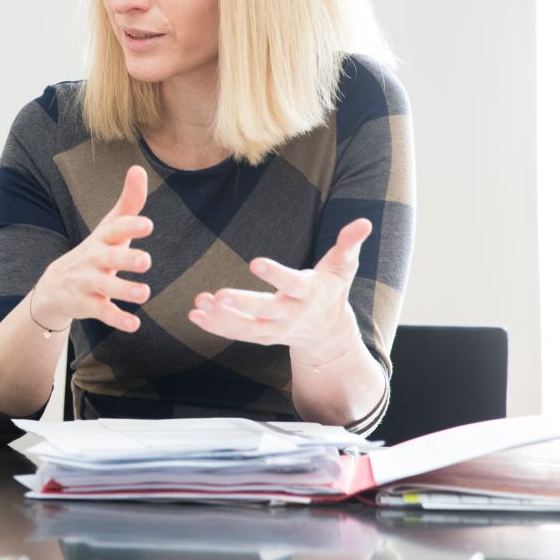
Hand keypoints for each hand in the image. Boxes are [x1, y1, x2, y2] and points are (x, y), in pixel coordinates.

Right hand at [32, 164, 152, 334]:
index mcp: (102, 239)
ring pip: (106, 286)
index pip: (115, 229)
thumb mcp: (109, 228)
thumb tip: (138, 168)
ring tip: (144, 293)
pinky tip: (134, 324)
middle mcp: (94, 260)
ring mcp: (88, 283)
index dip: (130, 226)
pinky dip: (117, 319)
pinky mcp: (87, 305)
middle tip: (146, 260)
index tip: (148, 224)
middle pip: (109, 257)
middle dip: (126, 258)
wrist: (54, 286)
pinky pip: (102, 312)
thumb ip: (129, 202)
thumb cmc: (94, 252)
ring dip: (124, 290)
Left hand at [187, 218, 370, 355]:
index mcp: (310, 294)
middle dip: (243, 304)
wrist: (328, 332)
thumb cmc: (331, 290)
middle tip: (219, 294)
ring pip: (246, 328)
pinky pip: (236, 334)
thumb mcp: (343, 267)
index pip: (292, 284)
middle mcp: (292, 314)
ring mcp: (275, 329)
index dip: (275, 274)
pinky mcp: (261, 337)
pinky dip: (215, 326)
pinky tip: (195, 314)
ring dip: (221, 317)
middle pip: (266, 311)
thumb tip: (364, 222)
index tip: (255, 262)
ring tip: (199, 303)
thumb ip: (349, 245)